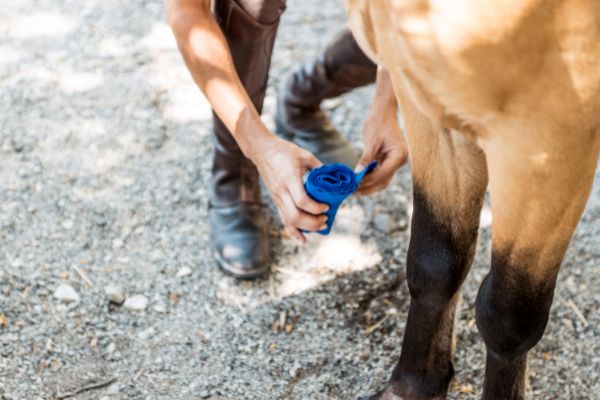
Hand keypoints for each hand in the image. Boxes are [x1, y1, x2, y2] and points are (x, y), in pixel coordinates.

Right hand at [252, 136, 328, 242]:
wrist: (262, 151)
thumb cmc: (284, 151)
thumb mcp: (304, 155)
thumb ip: (319, 167)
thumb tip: (334, 177)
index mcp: (290, 179)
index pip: (302, 201)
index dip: (316, 208)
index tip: (327, 206)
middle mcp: (282, 191)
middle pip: (296, 216)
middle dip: (313, 222)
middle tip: (326, 219)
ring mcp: (277, 198)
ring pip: (290, 221)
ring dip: (306, 228)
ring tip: (320, 226)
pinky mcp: (276, 201)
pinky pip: (284, 220)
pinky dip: (293, 232)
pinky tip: (303, 239)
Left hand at [355, 68, 407, 194]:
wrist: (383, 112)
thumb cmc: (378, 122)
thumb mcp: (371, 141)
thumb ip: (366, 159)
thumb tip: (358, 174)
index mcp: (399, 155)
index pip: (383, 173)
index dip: (368, 181)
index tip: (355, 185)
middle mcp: (400, 161)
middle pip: (384, 181)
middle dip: (368, 188)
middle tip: (352, 192)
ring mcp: (395, 162)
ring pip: (382, 180)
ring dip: (368, 186)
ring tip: (353, 190)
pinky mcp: (389, 161)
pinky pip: (380, 174)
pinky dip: (370, 179)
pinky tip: (358, 182)